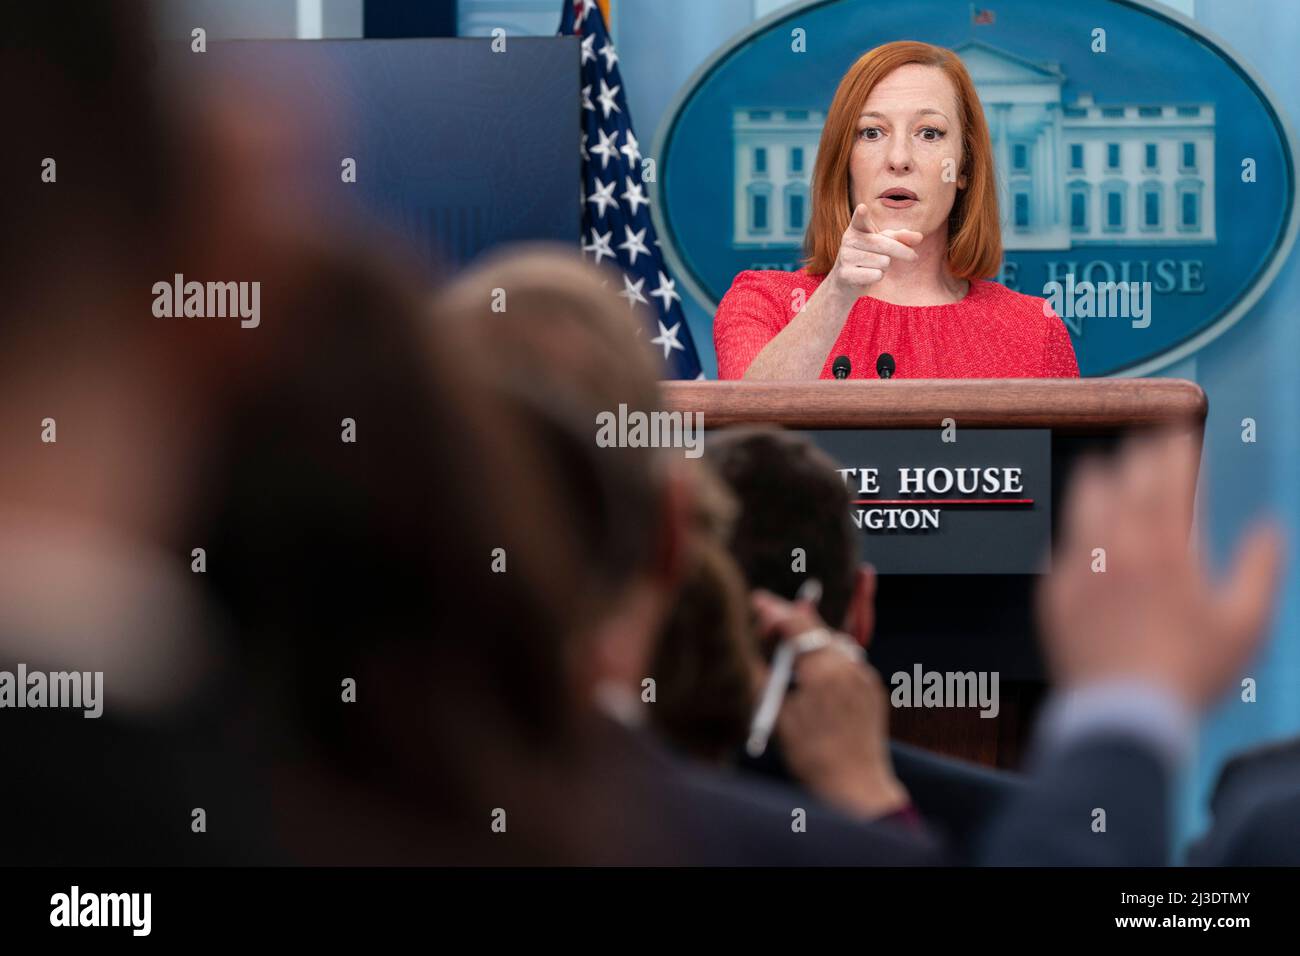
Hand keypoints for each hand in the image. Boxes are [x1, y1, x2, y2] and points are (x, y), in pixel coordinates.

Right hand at [751, 589, 908, 819]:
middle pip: (817, 628)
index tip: (756, 601)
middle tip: (767, 620)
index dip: (774, 610)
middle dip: (791, 620)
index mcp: (824, 671)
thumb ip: (762, 678)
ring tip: (786, 644)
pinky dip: (827, 656)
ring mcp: (865, 677)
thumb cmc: (813, 757)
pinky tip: (812, 668)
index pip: (797, 625)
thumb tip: (746, 650)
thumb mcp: (778, 718)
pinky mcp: (873, 689)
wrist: (856, 787)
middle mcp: (850, 666)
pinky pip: (847, 660)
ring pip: (833, 641)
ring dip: (810, 637)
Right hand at [827, 203, 921, 297]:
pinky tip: (868, 275)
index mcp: (858, 228)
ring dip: (885, 266)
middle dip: (903, 252)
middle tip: (914, 257)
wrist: (845, 279)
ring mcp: (845, 257)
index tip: (863, 208)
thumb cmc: (869, 255)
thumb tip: (919, 237)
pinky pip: (876, 275)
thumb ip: (901, 237)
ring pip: (883, 262)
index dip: (861, 215)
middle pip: (885, 245)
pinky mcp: (845, 274)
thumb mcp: (884, 242)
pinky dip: (878, 276)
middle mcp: (849, 240)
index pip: (860, 220)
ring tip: (875, 265)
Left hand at [1038, 429, 1284, 709]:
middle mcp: (1114, 546)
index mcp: (1164, 545)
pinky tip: (1085, 536)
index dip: (1171, 443)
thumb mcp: (1245, 624)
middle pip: (1119, 474)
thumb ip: (1260, 567)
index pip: (1163, 470)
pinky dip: (1075, 533)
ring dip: (1099, 480)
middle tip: (1148, 449)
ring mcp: (1076, 566)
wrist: (1122, 713)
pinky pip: (1057, 544)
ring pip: (1080, 499)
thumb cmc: (1186, 674)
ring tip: (1109, 474)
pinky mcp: (1051, 591)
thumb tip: (1268, 528)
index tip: (1177, 432)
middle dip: (1137, 454)